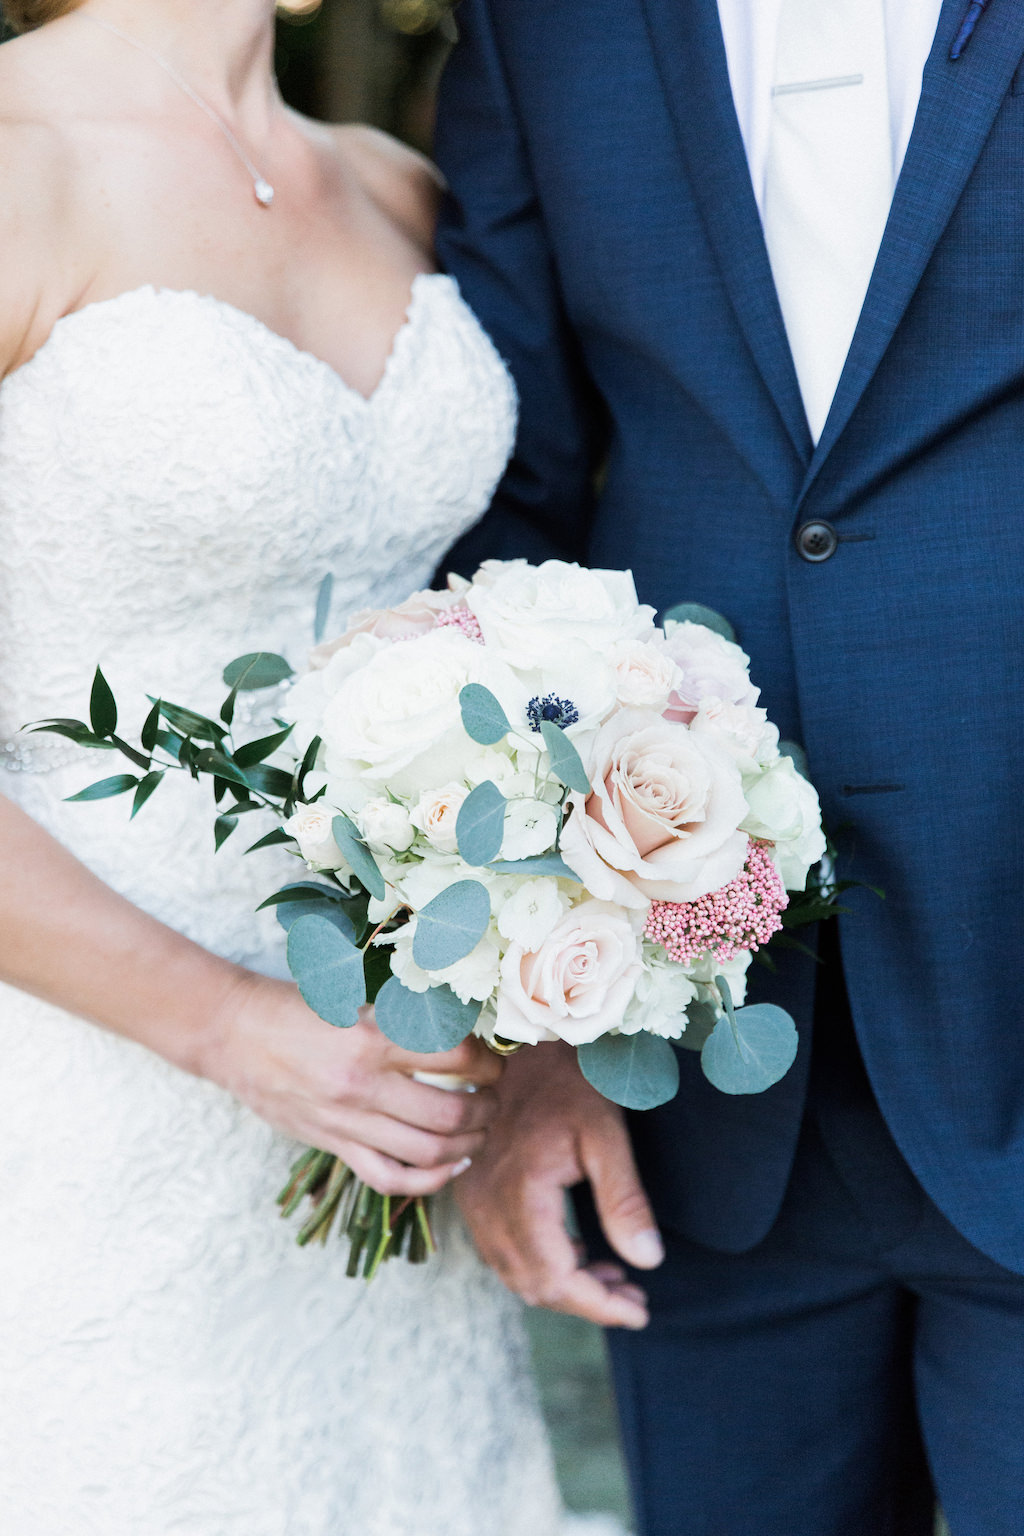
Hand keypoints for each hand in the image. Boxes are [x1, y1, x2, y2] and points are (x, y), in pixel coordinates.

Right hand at [204, 972, 502, 1195]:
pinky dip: (429, 1179)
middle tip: (496, 1097)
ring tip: (482, 1129)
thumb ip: (402, 1015)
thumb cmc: (295, 1006)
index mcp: (371, 1039)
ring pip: (428, 1151)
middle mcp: (362, 1086)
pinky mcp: (333, 1146)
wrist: (234, 1033)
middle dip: (488, 1107)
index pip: (456, 1058)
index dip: (489, 1062)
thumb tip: (461, 1025)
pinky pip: (391, 1178)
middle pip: (451, 1113)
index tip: (496, 1061)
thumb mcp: (353, 998)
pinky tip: (451, 1165)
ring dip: (469, 1143)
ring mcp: (347, 1123)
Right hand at [455, 1040, 662, 1327]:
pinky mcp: (471, 1189)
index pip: (557, 1279)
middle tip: (633, 1297)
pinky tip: (575, 1249)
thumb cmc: (567, 1079)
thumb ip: (624, 1199)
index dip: (600, 1305)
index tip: (640, 1311)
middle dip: (586, 1300)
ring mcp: (472, 1198)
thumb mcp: (606, 1132)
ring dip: (562, 1285)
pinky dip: (538, 1262)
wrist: (517, 1039)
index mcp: (521, 1194)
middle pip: (533, 1285)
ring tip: (612, 1278)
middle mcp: (487, 1204)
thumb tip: (647, 1262)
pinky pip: (500, 1249)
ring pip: (513, 1272)